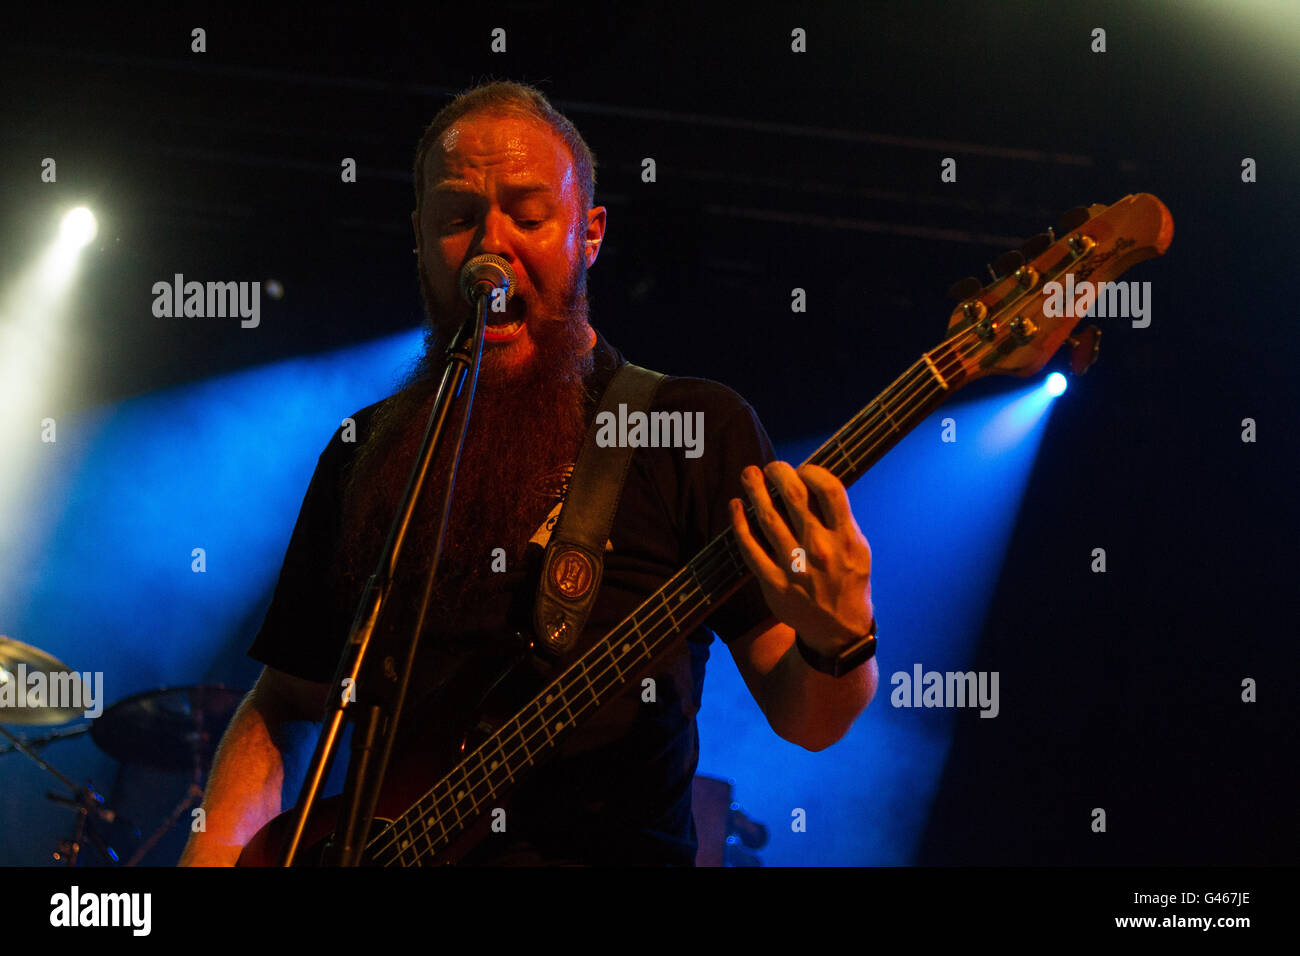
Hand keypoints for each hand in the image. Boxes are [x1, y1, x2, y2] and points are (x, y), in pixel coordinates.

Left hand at [729, 462, 873, 657]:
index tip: (802, 469)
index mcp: (846, 538)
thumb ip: (839, 519)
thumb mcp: (857, 549)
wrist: (838, 630)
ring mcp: (795, 566)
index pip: (829, 490)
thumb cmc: (847, 580)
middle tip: (771, 467)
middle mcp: (820, 549)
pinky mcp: (773, 582)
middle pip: (794, 496)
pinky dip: (739, 523)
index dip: (812, 471)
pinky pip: (749, 547)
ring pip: (768, 517)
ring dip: (754, 490)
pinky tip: (736, 506)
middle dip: (779, 473)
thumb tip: (812, 484)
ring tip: (748, 474)